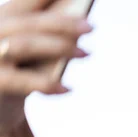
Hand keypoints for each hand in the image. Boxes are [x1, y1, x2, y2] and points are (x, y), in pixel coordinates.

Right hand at [0, 0, 91, 136]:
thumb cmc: (18, 75)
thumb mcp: (31, 52)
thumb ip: (45, 35)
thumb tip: (79, 24)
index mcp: (1, 19)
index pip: (25, 1)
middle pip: (28, 22)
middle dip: (62, 23)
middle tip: (90, 27)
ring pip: (24, 44)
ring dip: (59, 47)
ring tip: (86, 52)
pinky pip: (21, 80)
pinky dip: (47, 83)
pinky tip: (67, 88)